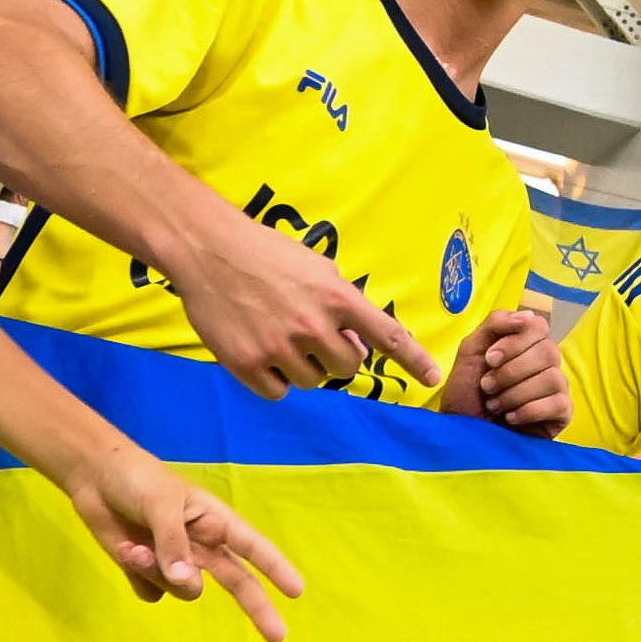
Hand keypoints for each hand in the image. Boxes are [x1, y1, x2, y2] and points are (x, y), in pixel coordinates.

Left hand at [57, 448, 301, 641]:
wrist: (93, 478)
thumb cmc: (136, 480)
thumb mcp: (161, 504)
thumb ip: (174, 544)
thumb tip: (185, 582)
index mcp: (214, 521)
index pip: (253, 548)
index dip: (276, 568)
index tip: (297, 591)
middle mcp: (201, 546)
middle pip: (237, 583)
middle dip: (257, 608)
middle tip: (278, 638)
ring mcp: (175, 562)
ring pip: (184, 590)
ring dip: (160, 573)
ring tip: (134, 546)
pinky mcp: (148, 573)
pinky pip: (153, 593)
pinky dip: (139, 576)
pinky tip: (124, 551)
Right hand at [158, 217, 434, 400]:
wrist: (207, 249)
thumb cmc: (264, 253)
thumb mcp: (315, 267)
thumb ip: (341, 302)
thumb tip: (358, 342)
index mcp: (336, 296)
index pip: (387, 334)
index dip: (414, 359)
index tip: (433, 378)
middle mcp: (312, 325)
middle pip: (347, 368)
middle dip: (336, 356)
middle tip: (312, 336)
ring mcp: (279, 347)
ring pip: (312, 382)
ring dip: (303, 366)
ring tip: (279, 334)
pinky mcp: (247, 364)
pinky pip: (279, 392)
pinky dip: (274, 379)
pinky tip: (260, 350)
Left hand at [442, 302, 567, 434]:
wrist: (462, 432)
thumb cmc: (467, 393)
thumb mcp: (471, 351)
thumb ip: (494, 324)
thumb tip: (528, 315)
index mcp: (527, 343)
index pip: (539, 327)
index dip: (514, 342)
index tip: (489, 359)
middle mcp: (547, 362)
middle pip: (547, 352)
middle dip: (511, 371)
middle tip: (487, 387)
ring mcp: (557, 388)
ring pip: (552, 378)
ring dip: (516, 393)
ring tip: (495, 405)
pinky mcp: (562, 413)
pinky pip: (558, 403)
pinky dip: (529, 410)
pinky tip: (511, 417)